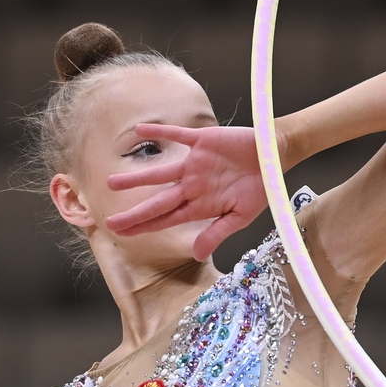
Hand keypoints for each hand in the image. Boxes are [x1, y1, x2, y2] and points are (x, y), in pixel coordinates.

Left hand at [105, 123, 267, 260]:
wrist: (275, 157)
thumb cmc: (261, 188)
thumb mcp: (241, 217)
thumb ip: (217, 233)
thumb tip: (196, 255)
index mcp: (201, 206)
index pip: (167, 219)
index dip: (144, 227)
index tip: (122, 235)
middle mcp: (193, 186)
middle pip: (158, 202)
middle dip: (135, 213)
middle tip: (109, 222)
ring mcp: (196, 164)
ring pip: (160, 172)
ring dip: (137, 177)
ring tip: (112, 181)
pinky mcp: (203, 141)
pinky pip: (177, 135)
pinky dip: (160, 132)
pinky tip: (140, 131)